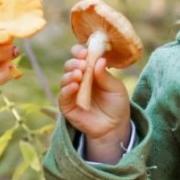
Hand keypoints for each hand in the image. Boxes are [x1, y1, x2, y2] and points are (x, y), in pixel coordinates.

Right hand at [59, 44, 130, 161]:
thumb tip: (99, 59)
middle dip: (75, 62)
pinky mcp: (67, 106)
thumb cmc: (116, 105)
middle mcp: (79, 79)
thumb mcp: (116, 88)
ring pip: (64, 78)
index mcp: (90, 71)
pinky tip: (75, 86)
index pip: (81, 57)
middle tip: (82, 64)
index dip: (80, 52)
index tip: (85, 52)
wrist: (114, 127)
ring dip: (70, 74)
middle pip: (70, 65)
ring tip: (79, 75)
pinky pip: (63, 95)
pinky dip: (67, 89)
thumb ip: (105, 76)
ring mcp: (71, 92)